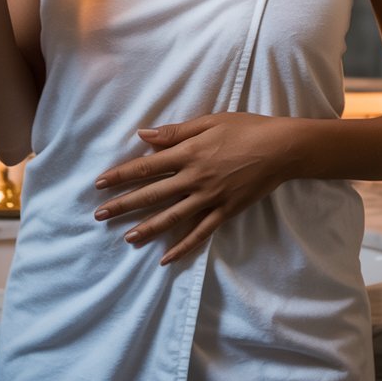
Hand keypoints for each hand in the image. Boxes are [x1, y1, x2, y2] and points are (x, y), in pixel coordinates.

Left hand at [93, 112, 294, 265]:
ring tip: (127, 238)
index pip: (146, 166)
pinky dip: (183, 247)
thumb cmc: (246, 128)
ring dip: (147, 229)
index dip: (121, 175)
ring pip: (172, 217)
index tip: (99, 183)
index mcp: (189, 153)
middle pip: (152, 194)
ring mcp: (210, 198)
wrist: (282, 149)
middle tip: (100, 215)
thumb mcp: (209, 122)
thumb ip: (175, 132)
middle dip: (124, 205)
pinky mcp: (225, 212)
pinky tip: (166, 258)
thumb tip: (143, 135)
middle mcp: (195, 178)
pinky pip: (200, 233)